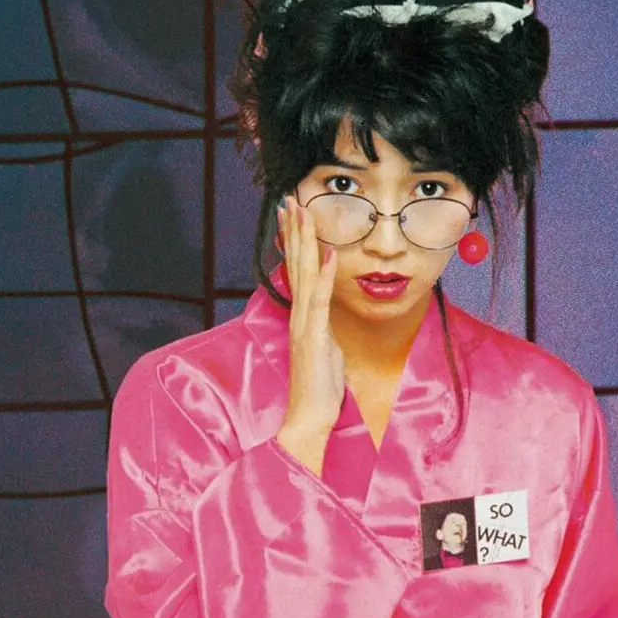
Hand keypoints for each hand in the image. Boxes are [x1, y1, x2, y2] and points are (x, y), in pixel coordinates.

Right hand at [274, 195, 345, 472]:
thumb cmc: (319, 391)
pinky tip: (327, 252)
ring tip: (304, 211)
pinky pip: (319, 301)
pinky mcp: (313, 338)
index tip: (294, 216)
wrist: (308, 418)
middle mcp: (299, 317)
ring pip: (303, 275)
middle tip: (290, 199)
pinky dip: (323, 275)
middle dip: (295, 231)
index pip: (298, 273)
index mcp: (303, 319)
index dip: (296, 243)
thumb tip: (327, 325)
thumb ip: (324, 335)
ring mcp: (304, 326)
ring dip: (304, 242)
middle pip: (296, 265)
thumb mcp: (326, 355)